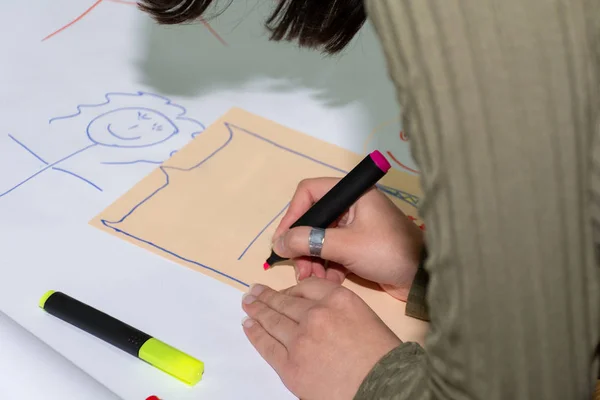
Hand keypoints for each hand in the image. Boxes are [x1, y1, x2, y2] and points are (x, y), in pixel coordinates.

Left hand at [241, 278, 400, 399]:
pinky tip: (249, 325)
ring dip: (257, 310)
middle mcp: (316, 314)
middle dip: (267, 296)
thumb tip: (312, 312)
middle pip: (285, 301)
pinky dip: (255, 333)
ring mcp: (300, 339)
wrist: (385, 389)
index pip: (306, 286)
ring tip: (247, 303)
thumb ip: (338, 310)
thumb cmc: (383, 358)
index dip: (290, 288)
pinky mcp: (290, 365)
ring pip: (272, 320)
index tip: (283, 290)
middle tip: (254, 291)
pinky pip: (267, 345)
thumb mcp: (365, 318)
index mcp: (339, 299)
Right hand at [272, 178, 423, 300]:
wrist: (423, 280)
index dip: (292, 215)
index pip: (309, 193)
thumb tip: (278, 242)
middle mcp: (351, 206)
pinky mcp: (356, 247)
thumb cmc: (389, 253)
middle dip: (302, 246)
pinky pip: (331, 253)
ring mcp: (354, 227)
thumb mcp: (347, 246)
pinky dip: (326, 267)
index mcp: (352, 194)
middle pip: (312, 220)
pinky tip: (329, 282)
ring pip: (319, 239)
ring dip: (312, 260)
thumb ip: (310, 241)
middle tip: (298, 269)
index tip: (282, 240)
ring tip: (312, 279)